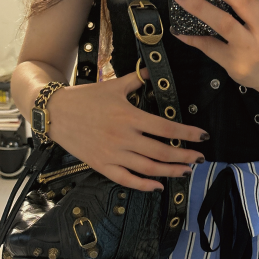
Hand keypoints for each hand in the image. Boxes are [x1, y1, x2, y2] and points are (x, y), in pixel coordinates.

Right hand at [46, 66, 209, 191]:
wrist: (55, 113)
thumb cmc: (85, 98)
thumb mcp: (113, 86)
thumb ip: (136, 80)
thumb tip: (152, 71)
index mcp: (129, 116)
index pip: (166, 127)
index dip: (188, 133)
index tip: (203, 136)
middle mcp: (124, 137)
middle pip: (162, 151)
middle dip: (185, 156)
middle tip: (200, 158)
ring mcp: (113, 154)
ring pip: (148, 168)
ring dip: (170, 171)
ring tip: (186, 171)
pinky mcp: (102, 165)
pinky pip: (126, 179)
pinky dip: (143, 185)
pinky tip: (157, 186)